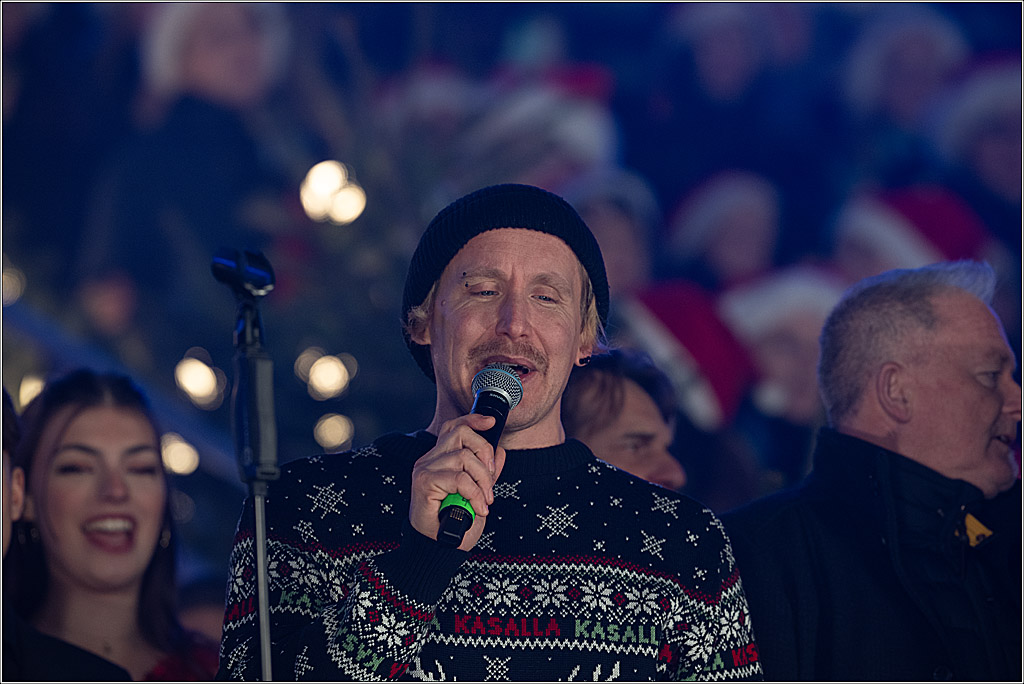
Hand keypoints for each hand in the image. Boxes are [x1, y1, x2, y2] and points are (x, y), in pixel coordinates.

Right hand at [409, 414, 505, 550]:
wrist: (438, 549)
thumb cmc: (454, 524)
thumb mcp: (478, 493)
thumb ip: (486, 472)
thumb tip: (500, 451)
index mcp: (440, 459)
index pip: (454, 427)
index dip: (473, 420)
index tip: (491, 422)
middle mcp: (429, 460)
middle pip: (461, 433)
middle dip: (484, 452)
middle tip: (491, 477)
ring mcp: (425, 470)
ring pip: (463, 457)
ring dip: (482, 480)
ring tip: (485, 500)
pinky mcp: (424, 483)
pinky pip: (459, 478)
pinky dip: (475, 493)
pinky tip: (479, 507)